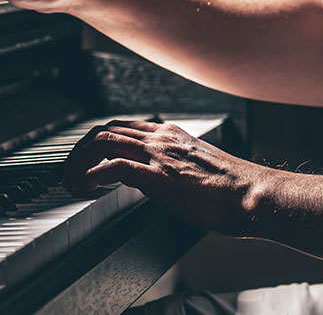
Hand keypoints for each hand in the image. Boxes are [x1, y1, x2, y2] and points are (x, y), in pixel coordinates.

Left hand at [62, 120, 268, 235]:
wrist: (254, 195)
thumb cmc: (235, 190)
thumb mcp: (198, 168)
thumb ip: (175, 166)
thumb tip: (158, 181)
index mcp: (170, 134)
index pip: (121, 127)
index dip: (96, 141)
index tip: (84, 158)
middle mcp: (161, 138)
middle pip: (104, 130)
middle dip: (78, 150)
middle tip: (68, 172)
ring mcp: (158, 155)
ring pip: (102, 143)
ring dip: (78, 163)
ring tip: (70, 183)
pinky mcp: (158, 176)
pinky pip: (113, 168)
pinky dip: (92, 176)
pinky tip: (86, 189)